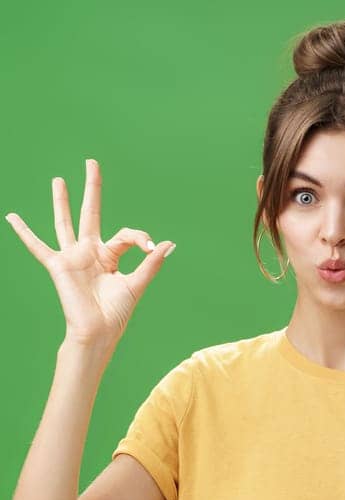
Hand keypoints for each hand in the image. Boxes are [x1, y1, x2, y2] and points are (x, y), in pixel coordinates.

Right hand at [5, 159, 174, 345]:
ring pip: (65, 222)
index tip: (151, 246)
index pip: (125, 234)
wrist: (98, 331)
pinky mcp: (58, 265)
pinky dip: (24, 232)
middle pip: (90, 212)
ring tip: (58, 180)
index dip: (140, 237)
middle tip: (92, 162)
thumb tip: (168, 243)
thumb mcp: (137, 284)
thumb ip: (150, 263)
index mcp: (110, 255)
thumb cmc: (116, 312)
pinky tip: (11, 217)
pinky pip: (37, 246)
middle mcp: (90, 251)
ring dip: (61, 201)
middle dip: (92, 188)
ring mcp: (72, 256)